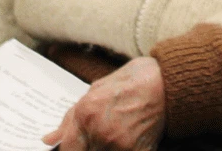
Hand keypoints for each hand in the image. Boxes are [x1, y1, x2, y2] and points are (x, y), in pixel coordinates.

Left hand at [43, 57, 165, 150]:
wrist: (172, 81)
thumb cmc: (137, 79)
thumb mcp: (100, 87)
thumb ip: (72, 115)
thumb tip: (49, 139)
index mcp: (87, 112)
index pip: (67, 148)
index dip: (69, 150)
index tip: (75, 147)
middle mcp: (100, 130)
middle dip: (87, 147)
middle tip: (101, 137)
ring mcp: (118, 143)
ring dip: (103, 148)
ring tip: (114, 135)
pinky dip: (121, 150)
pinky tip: (126, 141)